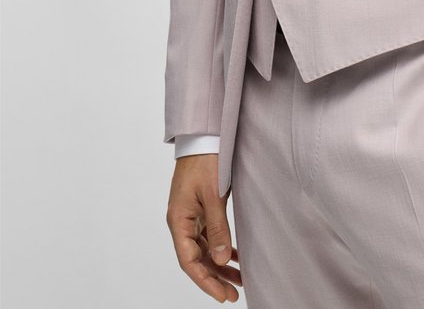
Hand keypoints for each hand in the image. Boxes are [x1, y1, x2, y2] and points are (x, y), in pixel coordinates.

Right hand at [166, 153, 241, 302]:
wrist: (204, 135)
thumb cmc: (205, 160)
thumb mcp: (213, 195)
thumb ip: (217, 228)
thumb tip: (219, 259)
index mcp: (179, 220)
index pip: (189, 261)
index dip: (206, 281)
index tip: (223, 295)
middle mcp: (181, 221)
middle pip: (196, 259)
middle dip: (215, 277)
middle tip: (234, 293)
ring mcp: (189, 215)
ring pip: (203, 249)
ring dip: (219, 264)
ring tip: (239, 279)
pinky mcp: (199, 208)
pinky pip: (208, 236)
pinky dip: (220, 247)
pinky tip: (234, 256)